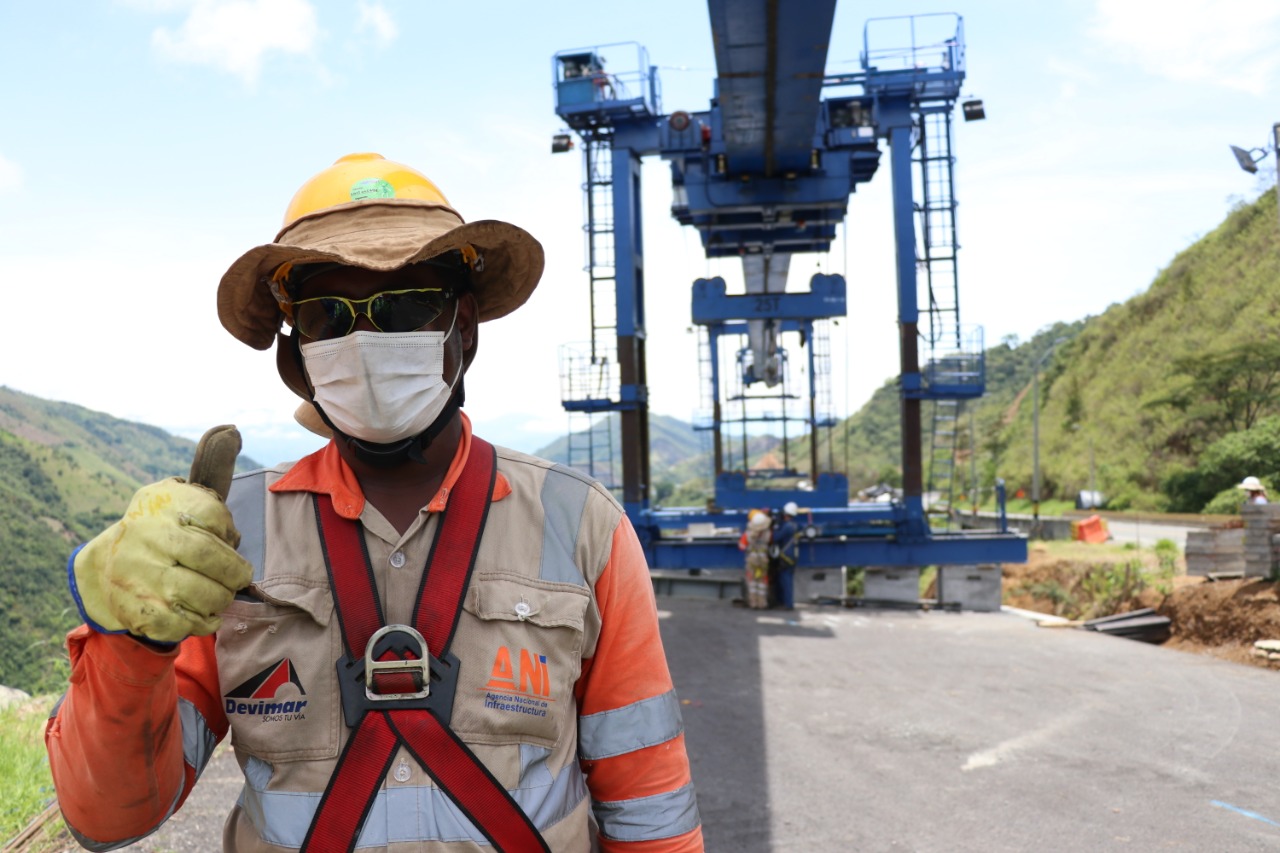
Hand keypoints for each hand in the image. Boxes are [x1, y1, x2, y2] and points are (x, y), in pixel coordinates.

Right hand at [72, 478, 251, 642]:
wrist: (107, 558)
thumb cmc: (158, 527)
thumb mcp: (181, 501)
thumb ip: (212, 515)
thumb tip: (232, 541)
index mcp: (159, 524)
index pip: (205, 550)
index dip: (233, 565)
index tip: (244, 571)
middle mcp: (144, 556)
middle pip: (202, 584)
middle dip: (229, 588)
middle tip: (234, 585)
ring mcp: (139, 587)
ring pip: (194, 607)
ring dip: (216, 605)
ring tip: (219, 598)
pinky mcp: (134, 613)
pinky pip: (176, 628)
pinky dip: (198, 625)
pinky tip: (205, 616)